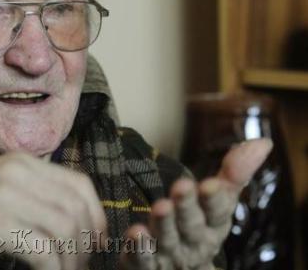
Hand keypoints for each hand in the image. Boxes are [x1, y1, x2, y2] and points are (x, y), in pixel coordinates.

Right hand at [0, 152, 106, 269]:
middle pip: (74, 207)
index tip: (100, 238)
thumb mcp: (13, 185)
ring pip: (63, 229)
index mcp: (27, 162)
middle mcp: (18, 173)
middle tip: (84, 262)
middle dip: (87, 241)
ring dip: (72, 259)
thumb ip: (45, 193)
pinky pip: (40, 250)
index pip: (79, 183)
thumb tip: (88, 222)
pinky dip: (53, 268)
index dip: (97, 213)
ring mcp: (5, 196)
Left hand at [120, 138, 272, 269]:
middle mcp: (195, 242)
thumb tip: (264, 143)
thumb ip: (234, 172)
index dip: (214, 198)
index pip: (218, 211)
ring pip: (168, 240)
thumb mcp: (219, 198)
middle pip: (192, 225)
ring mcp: (171, 255)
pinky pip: (143, 258)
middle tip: (181, 186)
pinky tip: (136, 233)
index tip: (210, 184)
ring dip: (164, 224)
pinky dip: (140, 248)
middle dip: (187, 206)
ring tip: (160, 206)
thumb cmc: (201, 223)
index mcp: (214, 225)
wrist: (181, 267)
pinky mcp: (147, 264)